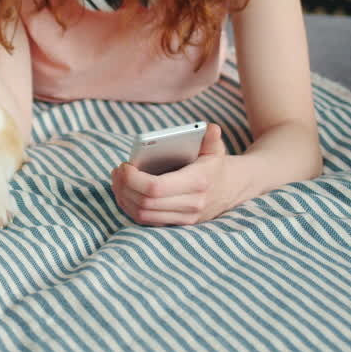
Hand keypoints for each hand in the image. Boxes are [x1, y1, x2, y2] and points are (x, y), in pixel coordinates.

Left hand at [111, 123, 231, 225]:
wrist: (232, 188)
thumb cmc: (215, 163)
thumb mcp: (215, 148)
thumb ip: (211, 138)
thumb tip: (211, 127)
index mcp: (197, 182)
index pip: (155, 188)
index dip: (133, 179)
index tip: (124, 165)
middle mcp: (191, 204)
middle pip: (145, 203)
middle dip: (124, 186)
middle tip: (117, 171)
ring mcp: (185, 217)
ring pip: (142, 215)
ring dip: (124, 198)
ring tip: (118, 180)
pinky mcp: (178, 223)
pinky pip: (147, 221)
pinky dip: (131, 208)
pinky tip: (125, 192)